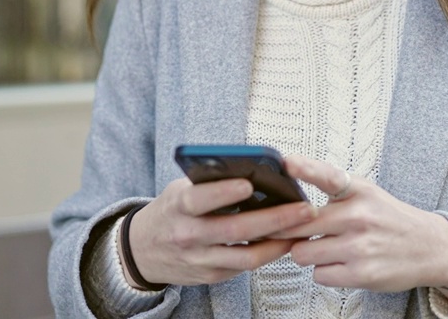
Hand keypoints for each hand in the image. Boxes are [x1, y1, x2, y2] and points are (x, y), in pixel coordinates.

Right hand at [128, 177, 318, 286]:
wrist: (142, 251)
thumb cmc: (170, 211)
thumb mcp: (179, 190)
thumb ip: (208, 183)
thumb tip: (251, 171)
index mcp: (178, 206)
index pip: (199, 199)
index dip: (223, 193)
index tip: (249, 184)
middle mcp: (188, 235)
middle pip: (234, 229)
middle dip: (274, 219)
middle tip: (305, 208)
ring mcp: (200, 259)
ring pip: (246, 255)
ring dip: (279, 243)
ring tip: (304, 228)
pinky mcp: (210, 276)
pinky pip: (244, 266)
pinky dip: (267, 253)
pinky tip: (285, 240)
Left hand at [270, 155, 447, 296]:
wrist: (429, 247)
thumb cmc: (389, 218)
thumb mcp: (366, 192)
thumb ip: (331, 190)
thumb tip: (289, 197)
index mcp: (359, 191)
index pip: (329, 175)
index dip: (306, 168)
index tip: (288, 162)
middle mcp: (359, 216)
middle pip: (299, 224)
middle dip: (291, 231)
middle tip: (297, 231)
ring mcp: (359, 247)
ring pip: (303, 253)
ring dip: (309, 253)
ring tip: (328, 248)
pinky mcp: (361, 274)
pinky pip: (319, 275)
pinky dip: (324, 271)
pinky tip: (340, 263)